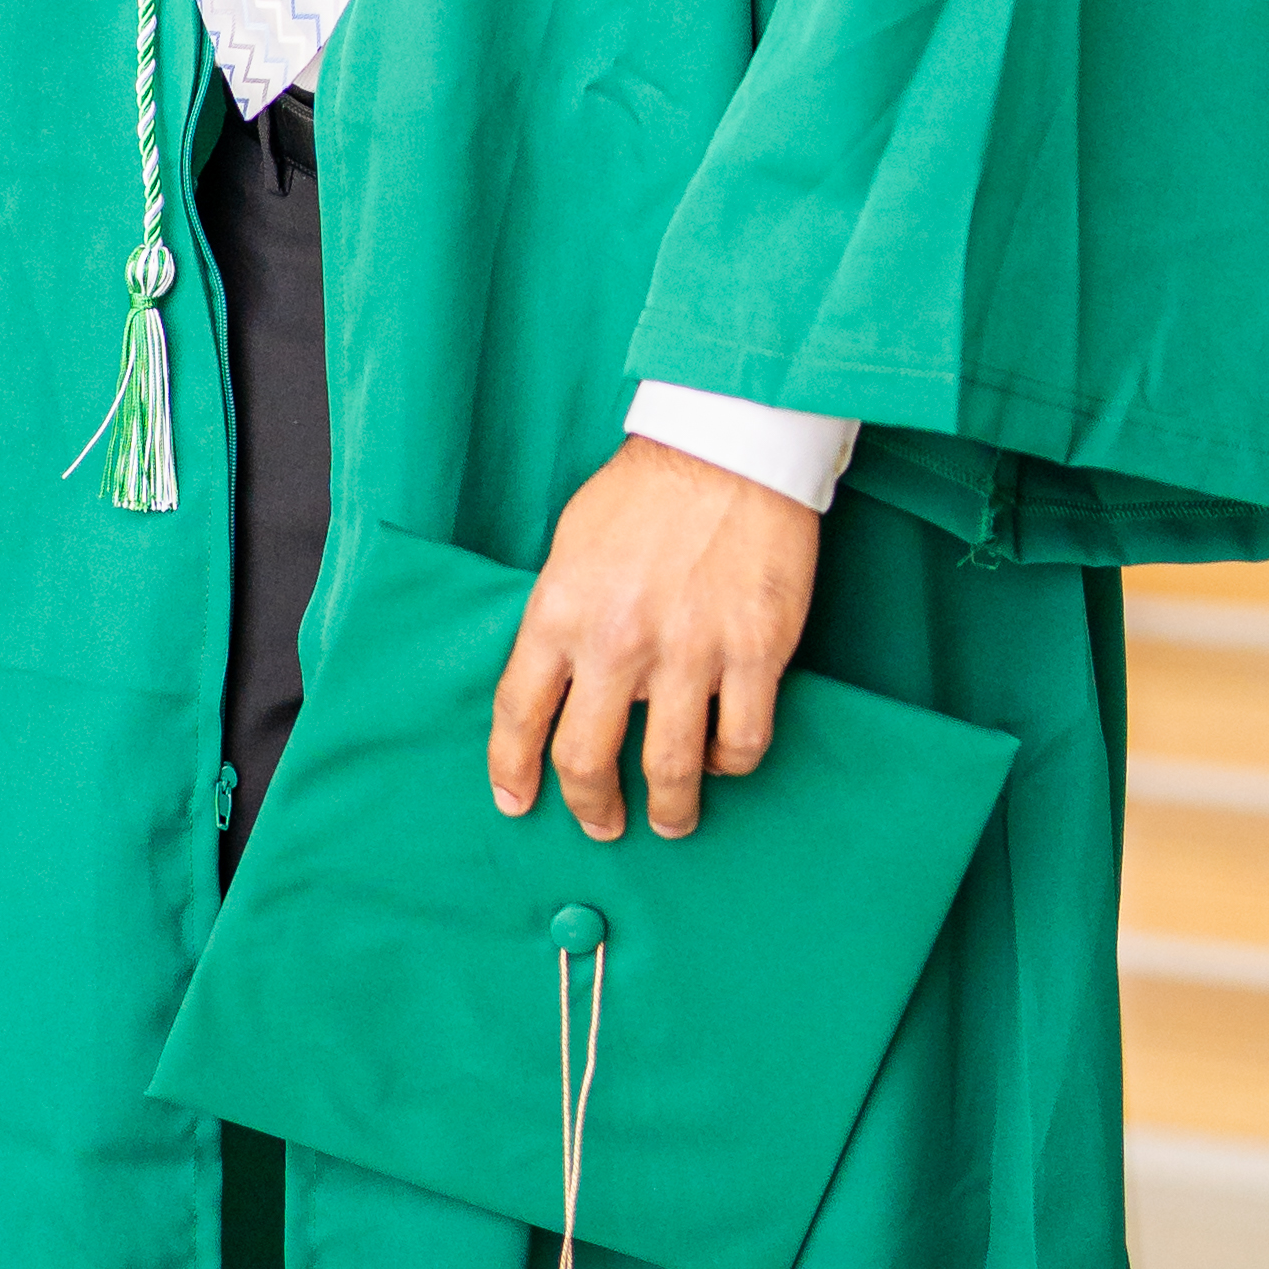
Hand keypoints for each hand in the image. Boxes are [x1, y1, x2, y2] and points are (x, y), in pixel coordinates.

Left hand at [487, 435, 819, 843]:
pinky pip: (742, 741)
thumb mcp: (572, 546)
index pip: (520, 713)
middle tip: (601, 823)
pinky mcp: (755, 651)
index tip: (518, 801)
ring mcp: (689, 651)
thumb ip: (562, 617)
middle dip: (590, 806)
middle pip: (587, 760)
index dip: (513, 768)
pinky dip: (732, 762)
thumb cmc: (645, 492)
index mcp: (560, 611)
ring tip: (672, 819)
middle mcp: (618, 641)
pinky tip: (725, 756)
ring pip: (670, 769)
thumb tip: (557, 680)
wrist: (729, 446)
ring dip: (670, 809)